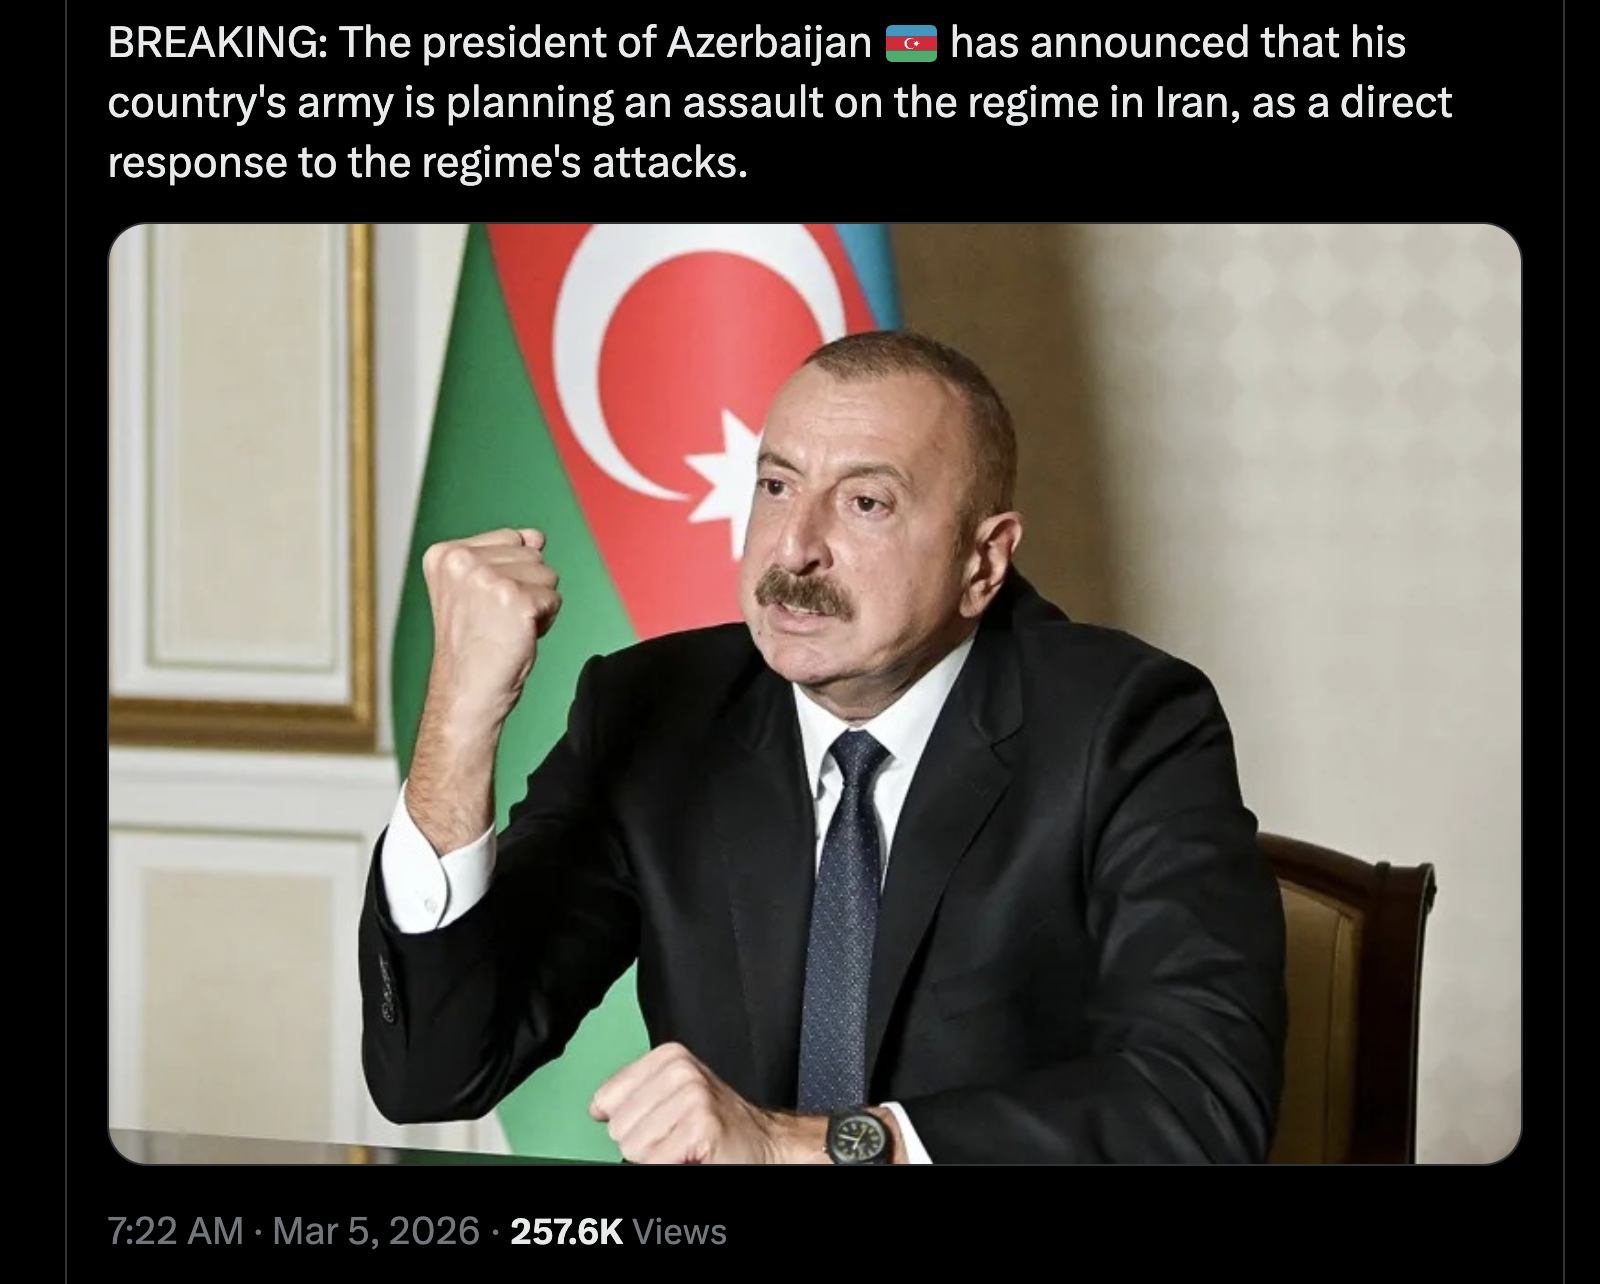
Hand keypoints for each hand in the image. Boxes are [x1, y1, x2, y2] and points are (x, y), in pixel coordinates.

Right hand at [421, 528, 561, 732]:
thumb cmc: (473, 644)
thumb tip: (536, 536)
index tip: (484, 604)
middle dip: (526, 587)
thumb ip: (505, 555)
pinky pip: (554, 598)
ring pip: (548, 574)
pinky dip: (546, 620)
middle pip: (532, 553)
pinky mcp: (516, 600)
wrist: (466, 691)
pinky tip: (519, 635)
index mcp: (445, 554)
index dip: (510, 573)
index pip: (511, 537)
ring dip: (537, 603)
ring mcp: (489, 579)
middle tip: (496, 620)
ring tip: (506, 627)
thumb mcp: (478, 589)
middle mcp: (463, 561)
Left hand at [590, 1044, 819, 1163]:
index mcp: (668, 1057)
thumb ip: (631, 1097)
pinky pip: (655, 1161)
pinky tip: (693, 1154)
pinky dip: (671, 1165)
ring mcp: (692, 1096)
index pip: (605, 1099)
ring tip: (684, 1145)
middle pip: (618, 1127)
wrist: (762, 1146)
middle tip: (676, 1137)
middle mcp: (680, 1071)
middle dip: (643, 1142)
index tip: (655, 1124)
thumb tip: (594, 1109)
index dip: (627, 1123)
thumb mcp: (671, 1097)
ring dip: (657, 1157)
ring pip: (633, 1148)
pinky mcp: (701, 1126)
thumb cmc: (714, 1127)